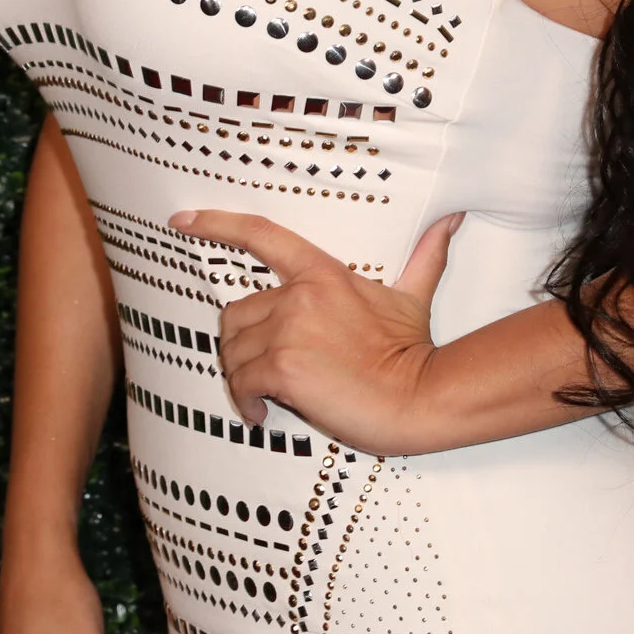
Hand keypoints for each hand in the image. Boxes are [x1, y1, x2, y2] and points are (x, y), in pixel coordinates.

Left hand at [167, 209, 462, 456]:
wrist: (420, 396)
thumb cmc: (413, 352)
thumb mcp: (413, 296)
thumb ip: (424, 256)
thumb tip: (450, 222)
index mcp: (322, 273)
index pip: (260, 235)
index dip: (216, 224)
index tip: (183, 220)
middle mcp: (298, 296)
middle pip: (235, 313)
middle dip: (241, 343)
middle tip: (260, 368)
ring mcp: (288, 330)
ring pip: (232, 350)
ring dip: (241, 375)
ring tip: (262, 394)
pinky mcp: (282, 367)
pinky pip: (240, 382)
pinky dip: (244, 402)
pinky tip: (261, 414)